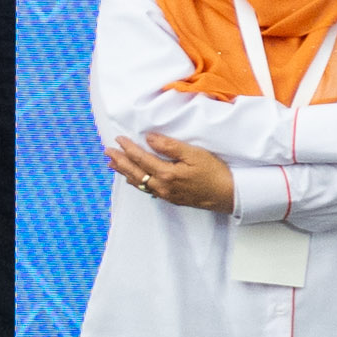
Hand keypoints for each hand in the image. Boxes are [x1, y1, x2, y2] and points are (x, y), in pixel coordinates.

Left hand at [107, 133, 233, 211]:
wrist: (229, 195)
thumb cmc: (215, 173)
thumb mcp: (195, 154)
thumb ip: (170, 146)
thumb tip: (149, 138)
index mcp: (166, 174)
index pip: (141, 158)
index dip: (128, 148)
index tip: (119, 139)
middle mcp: (162, 186)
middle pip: (134, 172)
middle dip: (119, 161)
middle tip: (107, 151)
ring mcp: (165, 194)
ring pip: (138, 182)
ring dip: (124, 172)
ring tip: (113, 164)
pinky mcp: (171, 199)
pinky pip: (147, 189)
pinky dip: (136, 182)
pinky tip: (133, 179)